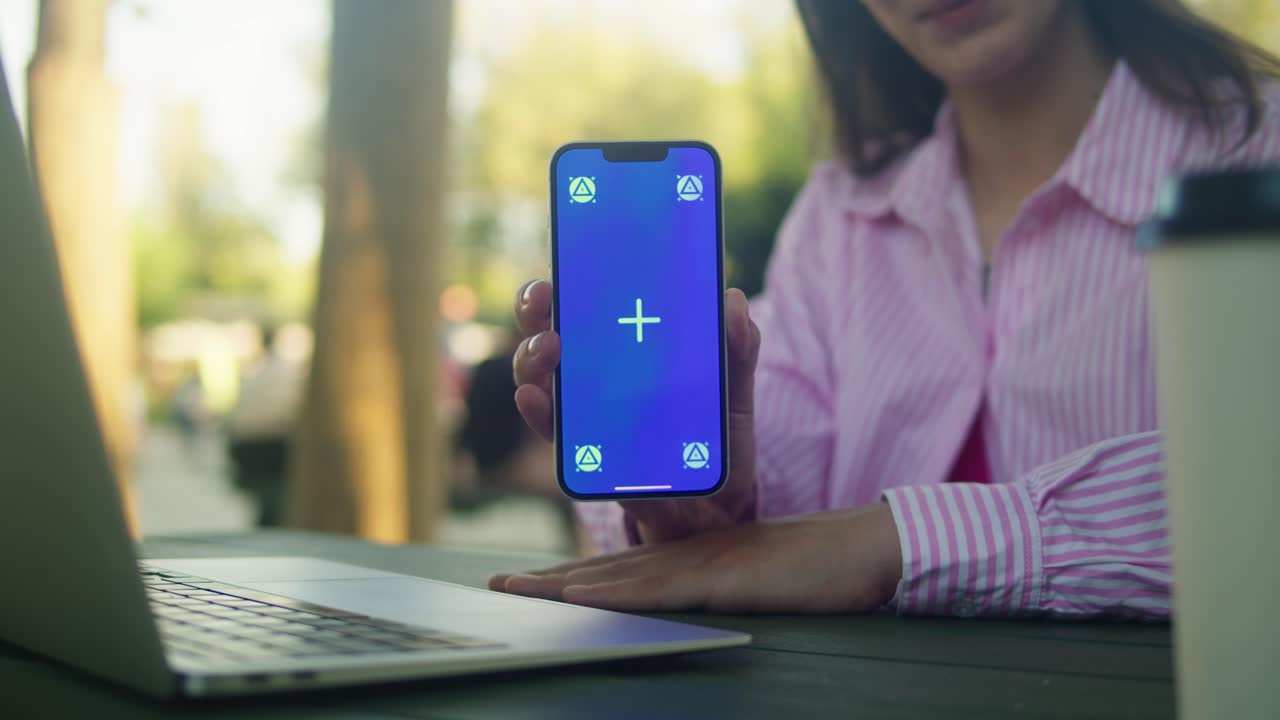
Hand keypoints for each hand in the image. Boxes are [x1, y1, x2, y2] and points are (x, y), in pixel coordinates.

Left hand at [489, 504, 903, 612]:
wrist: (863, 548)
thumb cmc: (815, 567)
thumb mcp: (755, 578)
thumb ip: (720, 585)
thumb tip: (694, 598)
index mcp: (692, 555)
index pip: (620, 568)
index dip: (573, 577)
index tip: (529, 583)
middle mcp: (687, 553)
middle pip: (606, 569)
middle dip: (550, 580)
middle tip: (496, 586)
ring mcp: (702, 562)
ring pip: (621, 576)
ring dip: (565, 586)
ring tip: (518, 590)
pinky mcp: (722, 577)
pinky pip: (659, 587)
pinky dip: (616, 591)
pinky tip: (583, 594)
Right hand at [512, 279, 760, 542]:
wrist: (720, 508)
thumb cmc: (716, 441)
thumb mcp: (733, 390)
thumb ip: (738, 348)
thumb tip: (733, 300)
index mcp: (623, 355)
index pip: (582, 310)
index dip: (562, 285)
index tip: (558, 265)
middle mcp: (593, 384)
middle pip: (548, 337)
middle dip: (534, 312)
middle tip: (543, 298)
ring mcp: (586, 422)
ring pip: (539, 382)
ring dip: (532, 359)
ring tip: (549, 347)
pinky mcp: (589, 462)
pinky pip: (556, 438)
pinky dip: (540, 416)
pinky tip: (534, 398)